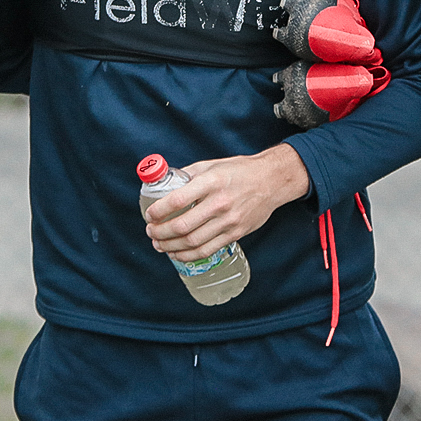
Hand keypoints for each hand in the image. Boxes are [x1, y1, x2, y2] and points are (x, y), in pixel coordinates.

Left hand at [144, 144, 308, 261]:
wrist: (271, 181)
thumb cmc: (239, 171)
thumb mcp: (212, 165)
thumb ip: (189, 175)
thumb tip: (165, 184)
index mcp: (211, 182)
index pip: (177, 200)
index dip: (159, 211)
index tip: (150, 214)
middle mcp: (219, 203)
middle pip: (182, 226)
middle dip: (160, 232)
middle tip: (150, 231)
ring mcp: (228, 221)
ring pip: (193, 242)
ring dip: (171, 246)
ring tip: (159, 244)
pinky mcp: (235, 233)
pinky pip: (207, 250)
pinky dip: (188, 255)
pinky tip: (177, 253)